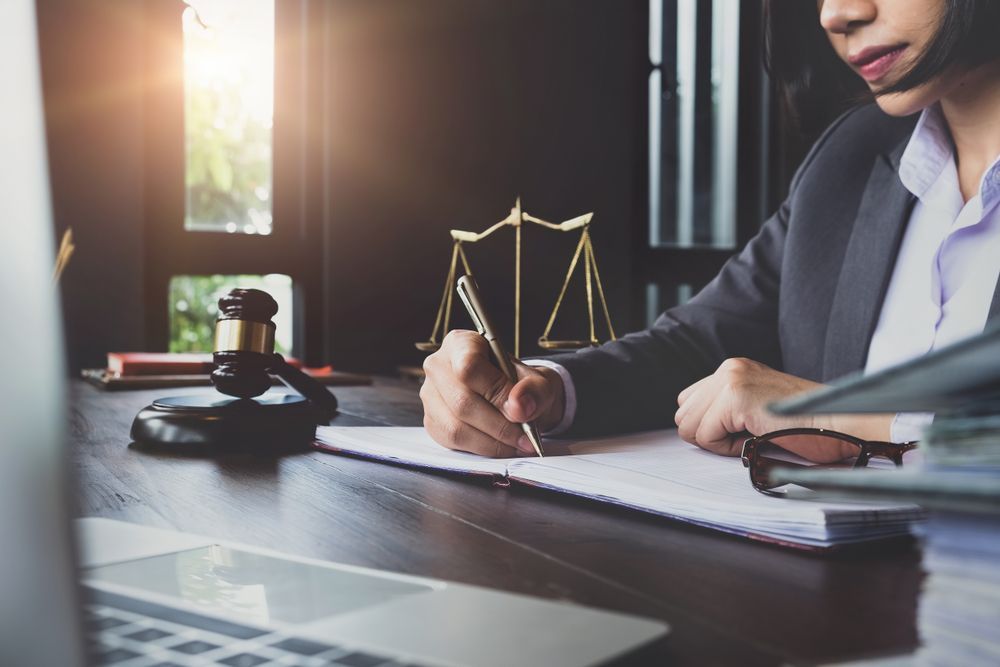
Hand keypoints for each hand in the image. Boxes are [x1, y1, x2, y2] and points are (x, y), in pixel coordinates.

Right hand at [420, 330, 565, 456]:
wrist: (516, 399)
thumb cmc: (522, 384)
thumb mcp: (540, 380)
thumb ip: (535, 389)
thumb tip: (518, 407)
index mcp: (461, 343)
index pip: (469, 366)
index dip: (496, 391)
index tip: (519, 409)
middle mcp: (439, 366)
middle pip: (462, 402)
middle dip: (499, 426)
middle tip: (525, 436)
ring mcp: (431, 395)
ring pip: (456, 427)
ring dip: (493, 442)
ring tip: (517, 443)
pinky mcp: (432, 421)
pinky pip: (453, 442)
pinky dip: (482, 448)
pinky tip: (501, 446)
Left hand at [674, 358, 892, 460]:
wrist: (842, 424)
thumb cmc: (807, 425)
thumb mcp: (758, 407)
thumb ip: (726, 409)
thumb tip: (691, 426)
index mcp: (733, 369)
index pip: (688, 402)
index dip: (710, 426)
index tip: (741, 431)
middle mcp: (729, 368)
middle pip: (683, 414)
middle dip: (708, 435)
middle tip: (746, 437)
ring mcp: (731, 380)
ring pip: (689, 426)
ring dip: (718, 442)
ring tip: (752, 436)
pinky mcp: (735, 398)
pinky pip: (705, 436)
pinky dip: (727, 448)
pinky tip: (756, 438)